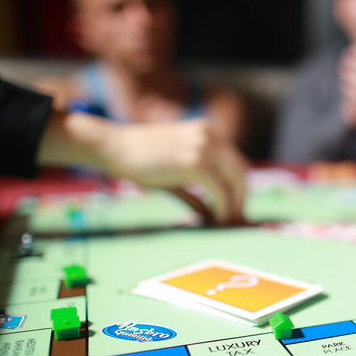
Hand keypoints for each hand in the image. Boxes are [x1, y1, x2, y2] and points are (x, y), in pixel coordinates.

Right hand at [38, 113, 247, 225]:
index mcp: (207, 132)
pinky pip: (219, 190)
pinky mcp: (194, 162)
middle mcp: (210, 136)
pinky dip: (222, 208)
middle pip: (241, 172)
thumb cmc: (139, 160)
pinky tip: (217, 220)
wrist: (114, 146)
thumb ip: (198, 188)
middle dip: (241, 198)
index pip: (236, 162)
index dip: (240, 187)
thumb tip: (214, 214)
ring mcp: (203, 147)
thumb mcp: (176, 171)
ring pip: (234, 182)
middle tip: (236, 219)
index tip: (237, 207)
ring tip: (227, 223)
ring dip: (234, 205)